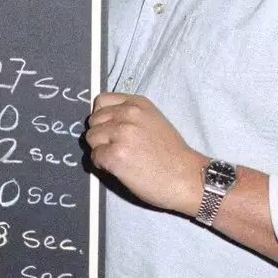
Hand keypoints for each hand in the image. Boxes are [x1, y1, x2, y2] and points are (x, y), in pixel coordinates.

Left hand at [86, 93, 205, 215]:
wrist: (187, 176)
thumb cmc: (172, 154)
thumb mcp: (154, 120)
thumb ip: (130, 116)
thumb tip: (104, 121)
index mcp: (138, 104)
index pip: (101, 101)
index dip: (102, 117)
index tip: (109, 129)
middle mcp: (128, 114)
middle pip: (93, 121)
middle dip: (100, 135)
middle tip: (115, 148)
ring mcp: (121, 134)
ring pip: (91, 138)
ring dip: (100, 149)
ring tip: (119, 158)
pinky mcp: (115, 155)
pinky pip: (94, 157)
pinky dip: (101, 165)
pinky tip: (118, 169)